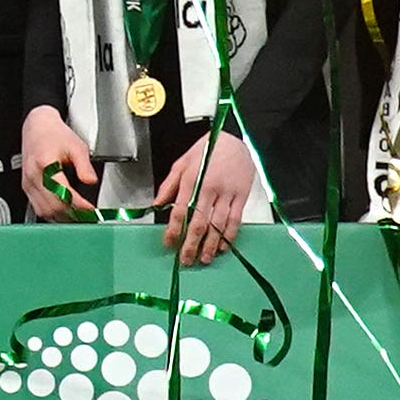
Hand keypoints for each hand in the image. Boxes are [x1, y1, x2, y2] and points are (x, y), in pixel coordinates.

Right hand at [17, 104, 97, 219]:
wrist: (36, 126)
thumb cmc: (54, 134)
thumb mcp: (76, 146)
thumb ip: (85, 166)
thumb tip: (91, 181)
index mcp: (45, 165)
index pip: (64, 193)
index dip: (80, 205)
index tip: (92, 210)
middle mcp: (33, 176)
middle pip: (53, 206)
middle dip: (73, 214)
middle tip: (89, 217)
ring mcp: (28, 183)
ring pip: (44, 211)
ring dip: (62, 217)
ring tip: (79, 217)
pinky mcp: (27, 187)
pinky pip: (38, 208)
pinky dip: (53, 214)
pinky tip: (65, 213)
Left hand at [158, 128, 258, 264]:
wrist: (236, 139)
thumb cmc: (207, 149)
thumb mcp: (182, 162)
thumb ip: (169, 185)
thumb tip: (157, 205)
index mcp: (192, 180)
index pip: (180, 211)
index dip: (173, 230)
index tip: (168, 243)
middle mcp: (210, 189)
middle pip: (199, 223)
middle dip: (191, 244)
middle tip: (185, 260)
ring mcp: (228, 194)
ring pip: (218, 225)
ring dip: (210, 245)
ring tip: (203, 259)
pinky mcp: (242, 196)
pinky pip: (235, 220)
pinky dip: (229, 236)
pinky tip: (222, 247)